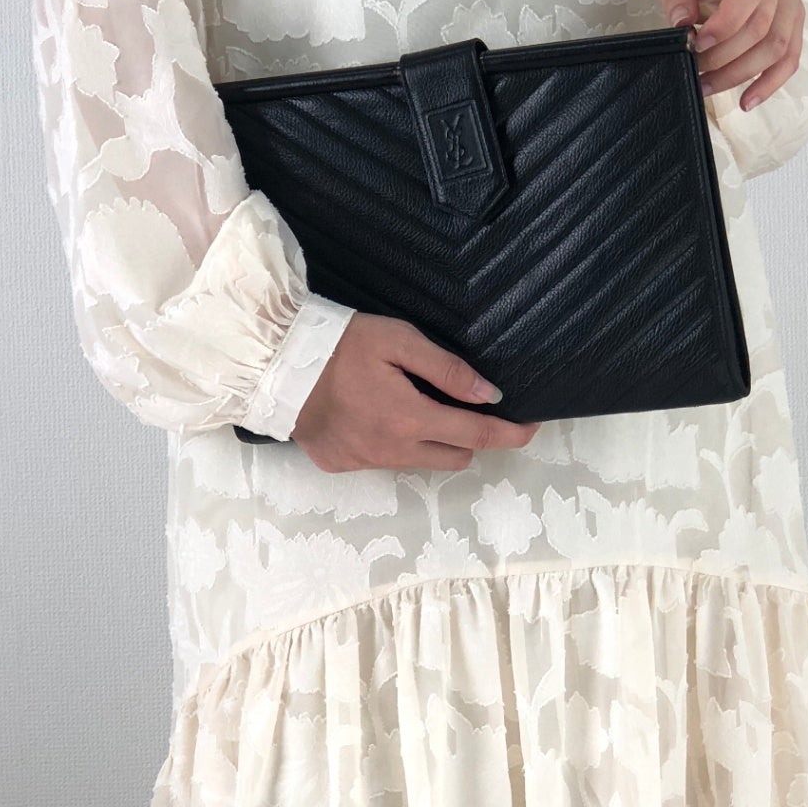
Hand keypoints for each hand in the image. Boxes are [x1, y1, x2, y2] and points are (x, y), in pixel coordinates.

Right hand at [293, 311, 539, 471]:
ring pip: (420, 462)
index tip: (531, 428)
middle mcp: (392, 450)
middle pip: (455, 458)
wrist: (275, 365)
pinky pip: (383, 460)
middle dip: (468, 437)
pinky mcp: (341, 465)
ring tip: (410, 405)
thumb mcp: (399, 341)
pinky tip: (371, 414)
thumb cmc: (340, 343)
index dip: (510, 433)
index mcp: (411, 418)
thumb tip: (490, 396)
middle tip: (459, 405)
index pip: (477, 435)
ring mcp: (365, 462)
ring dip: (429, 441)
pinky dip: (390, 443)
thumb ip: (447, 369)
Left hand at [650, 0, 804, 111]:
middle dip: (725, 58)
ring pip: (778, 46)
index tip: (696, 45)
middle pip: (762, 27)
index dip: (724, 26)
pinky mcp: (794, 16)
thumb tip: (681, 24)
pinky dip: (771, 81)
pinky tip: (749, 100)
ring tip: (710, 87)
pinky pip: (791, 54)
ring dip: (742, 75)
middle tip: (695, 71)